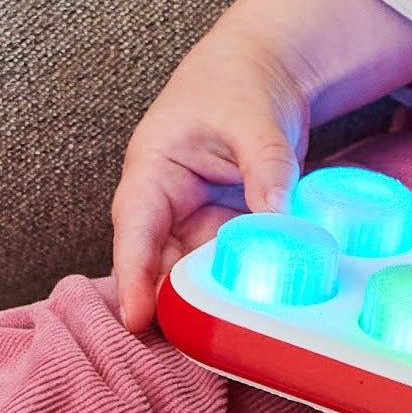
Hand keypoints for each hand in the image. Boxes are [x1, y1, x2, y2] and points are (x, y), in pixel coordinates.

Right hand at [108, 0, 411, 333]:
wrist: (264, 71)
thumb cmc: (242, 85)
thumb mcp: (256, 121)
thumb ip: (267, 166)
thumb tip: (279, 215)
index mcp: (153, 170)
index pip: (136, 229)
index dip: (133, 276)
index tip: (135, 319)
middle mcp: (167, 204)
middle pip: (161, 263)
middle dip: (172, 302)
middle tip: (194, 341)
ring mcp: (196, 220)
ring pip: (194, 271)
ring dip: (210, 298)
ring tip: (232, 331)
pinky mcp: (225, 229)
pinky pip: (226, 264)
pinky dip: (239, 283)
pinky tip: (260, 306)